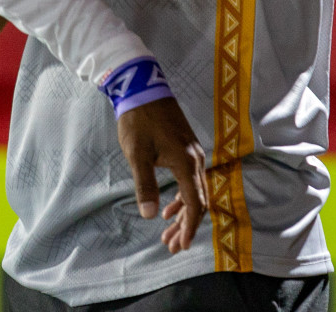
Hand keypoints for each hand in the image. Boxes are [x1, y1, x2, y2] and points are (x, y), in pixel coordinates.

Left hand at [115, 97, 208, 254]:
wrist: (143, 89)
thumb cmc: (138, 121)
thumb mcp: (137, 154)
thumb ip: (144, 184)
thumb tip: (149, 214)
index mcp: (187, 163)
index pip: (195, 203)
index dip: (189, 227)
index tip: (181, 245)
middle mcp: (196, 160)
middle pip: (198, 201)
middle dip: (185, 226)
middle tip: (172, 246)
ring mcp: (193, 154)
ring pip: (194, 192)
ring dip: (183, 214)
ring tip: (168, 234)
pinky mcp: (186, 149)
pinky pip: (190, 181)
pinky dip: (182, 198)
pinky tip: (168, 209)